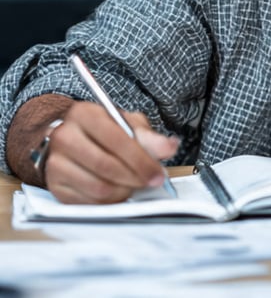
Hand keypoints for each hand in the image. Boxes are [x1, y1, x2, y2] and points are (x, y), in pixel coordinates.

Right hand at [41, 101, 178, 203]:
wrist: (79, 140)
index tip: (157, 173)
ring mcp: (55, 163)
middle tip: (151, 182)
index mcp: (84, 114)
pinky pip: (87, 202)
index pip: (116, 140)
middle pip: (105, 166)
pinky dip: (109, 202)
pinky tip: (118, 191)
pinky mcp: (54, 186)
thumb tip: (169, 147)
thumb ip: (150, 136)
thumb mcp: (129, 124)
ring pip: (97, 187)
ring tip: (134, 185)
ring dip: (123, 191)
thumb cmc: (107, 130)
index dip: (141, 160)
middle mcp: (64, 136)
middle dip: (135, 178)